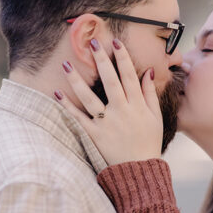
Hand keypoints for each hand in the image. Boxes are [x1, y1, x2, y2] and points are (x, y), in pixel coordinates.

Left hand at [56, 38, 161, 165]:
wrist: (139, 170)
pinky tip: (56, 93)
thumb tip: (148, 71)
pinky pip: (78, 119)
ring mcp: (107, 123)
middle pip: (110, 81)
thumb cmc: (149, 143)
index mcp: (137, 105)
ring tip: (66, 65)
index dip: (123, 58)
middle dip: (101, 60)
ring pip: (89, 98)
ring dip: (77, 81)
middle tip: (92, 43)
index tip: (115, 42)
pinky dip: (67, 107)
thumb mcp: (156, 117)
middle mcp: (122, 111)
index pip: (129, 76)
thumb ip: (150, 93)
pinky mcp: (94, 135)